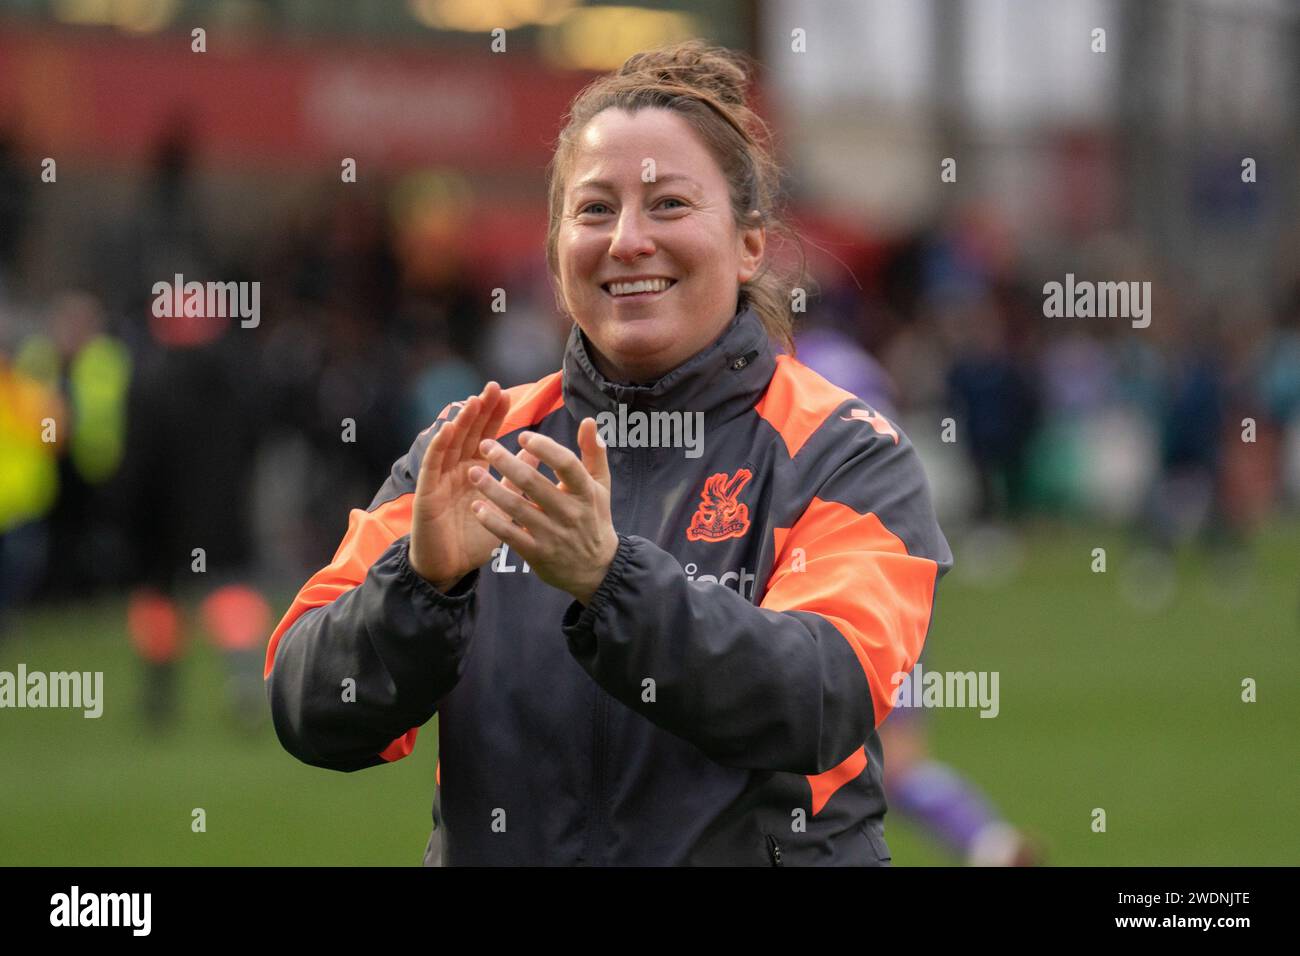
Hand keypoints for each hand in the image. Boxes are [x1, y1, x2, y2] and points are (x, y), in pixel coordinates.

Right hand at [408, 382, 513, 590]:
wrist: (449, 568)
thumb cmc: (473, 539)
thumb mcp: (502, 505)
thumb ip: (516, 479)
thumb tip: (535, 451)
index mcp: (474, 472)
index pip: (484, 438)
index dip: (493, 417)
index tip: (506, 395)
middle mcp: (456, 470)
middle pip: (468, 434)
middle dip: (479, 411)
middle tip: (492, 387)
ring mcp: (440, 479)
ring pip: (450, 444)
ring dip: (460, 422)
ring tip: (473, 401)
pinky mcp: (427, 493)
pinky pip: (432, 466)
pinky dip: (439, 446)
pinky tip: (448, 429)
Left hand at [466, 418, 618, 604]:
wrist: (596, 568)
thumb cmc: (595, 519)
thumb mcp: (601, 486)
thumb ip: (594, 453)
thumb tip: (588, 421)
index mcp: (586, 491)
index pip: (566, 464)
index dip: (544, 449)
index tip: (523, 436)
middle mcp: (569, 512)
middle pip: (534, 483)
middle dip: (506, 462)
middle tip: (485, 445)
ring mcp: (552, 534)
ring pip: (517, 507)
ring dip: (492, 489)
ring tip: (473, 472)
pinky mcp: (537, 553)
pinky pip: (510, 535)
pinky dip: (492, 521)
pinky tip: (477, 507)